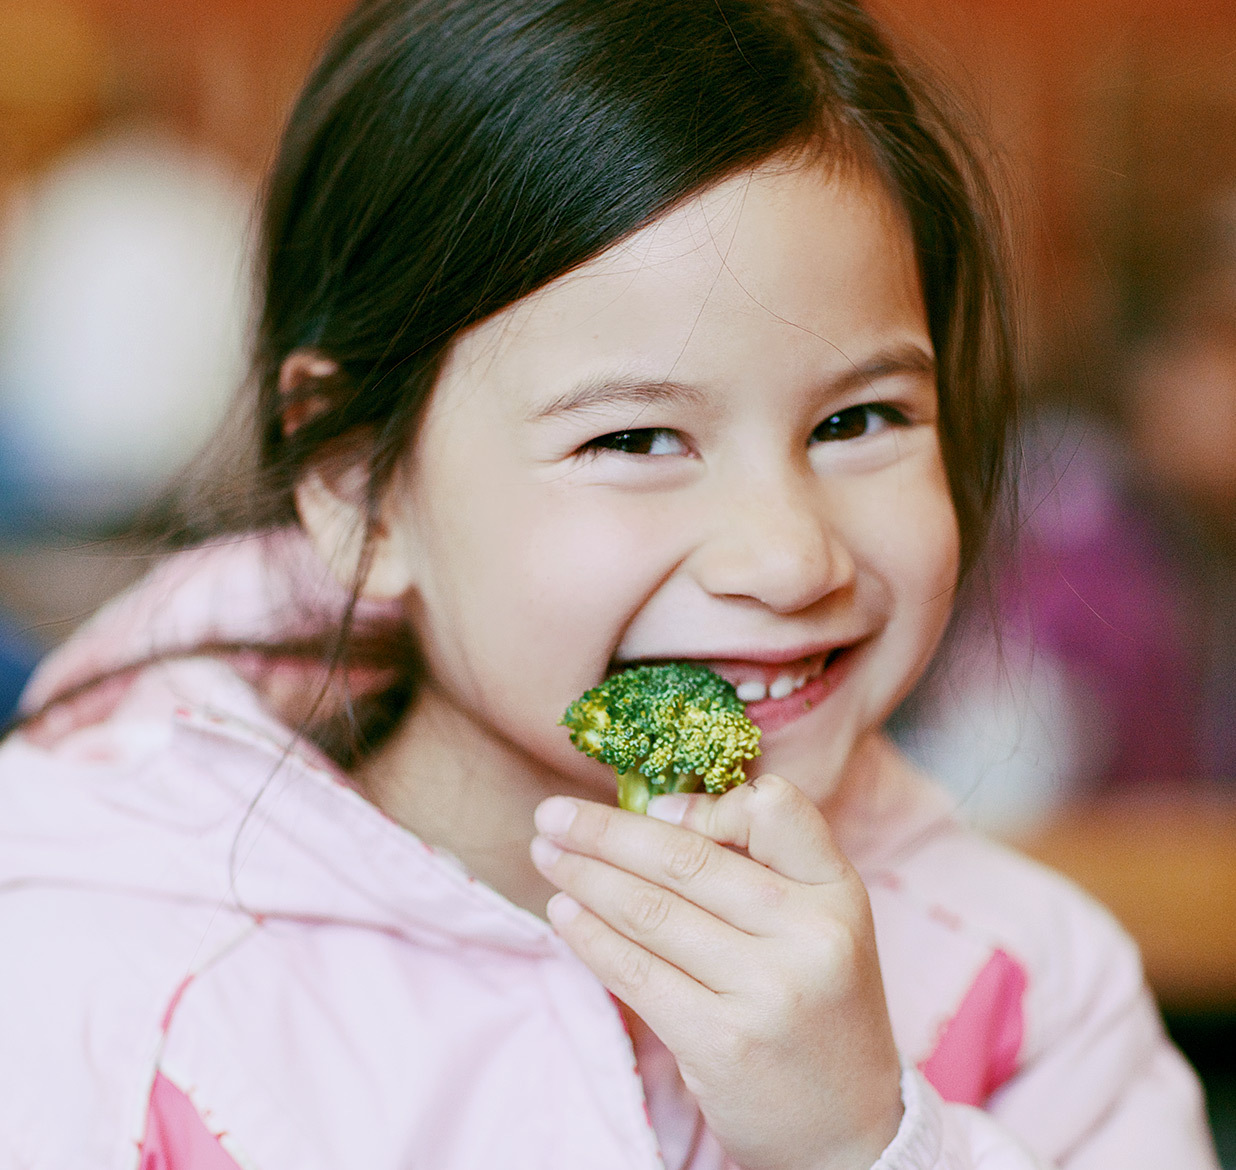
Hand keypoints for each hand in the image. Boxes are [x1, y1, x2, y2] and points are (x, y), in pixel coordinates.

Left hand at [530, 774, 902, 1169]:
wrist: (850, 1126)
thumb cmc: (817, 1002)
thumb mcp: (819, 922)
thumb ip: (759, 864)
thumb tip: (655, 814)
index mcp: (837, 891)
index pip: (775, 810)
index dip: (705, 804)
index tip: (651, 808)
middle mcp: (809, 934)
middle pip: (686, 860)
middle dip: (605, 833)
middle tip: (552, 816)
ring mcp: (766, 990)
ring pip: (651, 912)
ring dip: (585, 878)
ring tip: (547, 858)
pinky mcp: (721, 1041)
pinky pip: (636, 972)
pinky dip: (590, 937)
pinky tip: (564, 914)